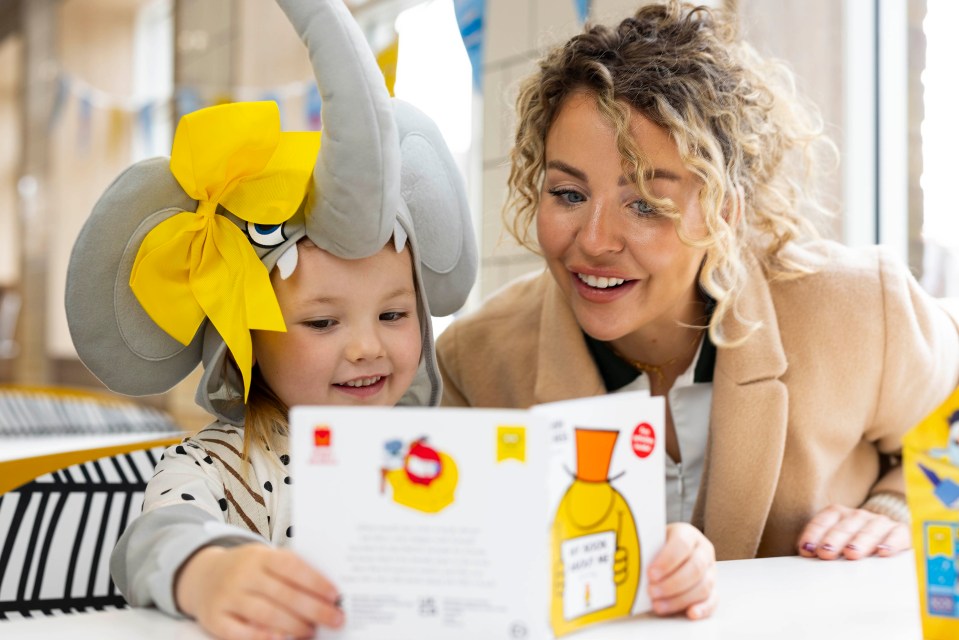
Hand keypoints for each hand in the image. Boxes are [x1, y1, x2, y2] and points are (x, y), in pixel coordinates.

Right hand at [175, 543, 343, 639]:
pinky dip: (262, 637)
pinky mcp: (215, 619)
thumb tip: (324, 593)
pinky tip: (281, 639)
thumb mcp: (264, 560)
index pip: (291, 566)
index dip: (314, 581)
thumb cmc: (246, 570)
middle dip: (313, 608)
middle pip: (282, 594)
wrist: (203, 575)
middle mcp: (242, 575)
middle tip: (335, 618)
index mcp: (259, 556)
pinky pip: (240, 633)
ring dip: (294, 626)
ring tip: (311, 631)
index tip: (335, 594)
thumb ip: (289, 572)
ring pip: (265, 614)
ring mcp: (227, 597)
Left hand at [647, 523, 716, 619]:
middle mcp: (703, 551)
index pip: (682, 544)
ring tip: (658, 605)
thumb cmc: (658, 547)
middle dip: (672, 583)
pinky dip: (703, 609)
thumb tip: (633, 564)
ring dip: (680, 599)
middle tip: (652, 592)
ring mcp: (710, 571)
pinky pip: (712, 601)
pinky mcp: (713, 590)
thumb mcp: (652, 542)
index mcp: (688, 534)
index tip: (651, 573)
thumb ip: (647, 551)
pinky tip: (690, 613)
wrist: (668, 552)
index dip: (667, 560)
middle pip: (695, 568)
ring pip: (703, 586)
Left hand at [797, 504, 910, 559]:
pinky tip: (883, 553)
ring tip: (851, 553)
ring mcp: (880, 522)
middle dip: (833, 539)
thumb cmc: (855, 544)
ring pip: (869, 529)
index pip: (823, 521)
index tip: (807, 550)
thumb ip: (823, 548)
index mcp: (839, 515)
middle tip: (826, 553)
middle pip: (844, 525)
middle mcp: (858, 516)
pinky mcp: (901, 532)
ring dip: (859, 541)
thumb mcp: (838, 545)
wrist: (890, 536)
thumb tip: (808, 558)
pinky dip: (890, 543)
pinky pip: (897, 535)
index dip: (813, 534)